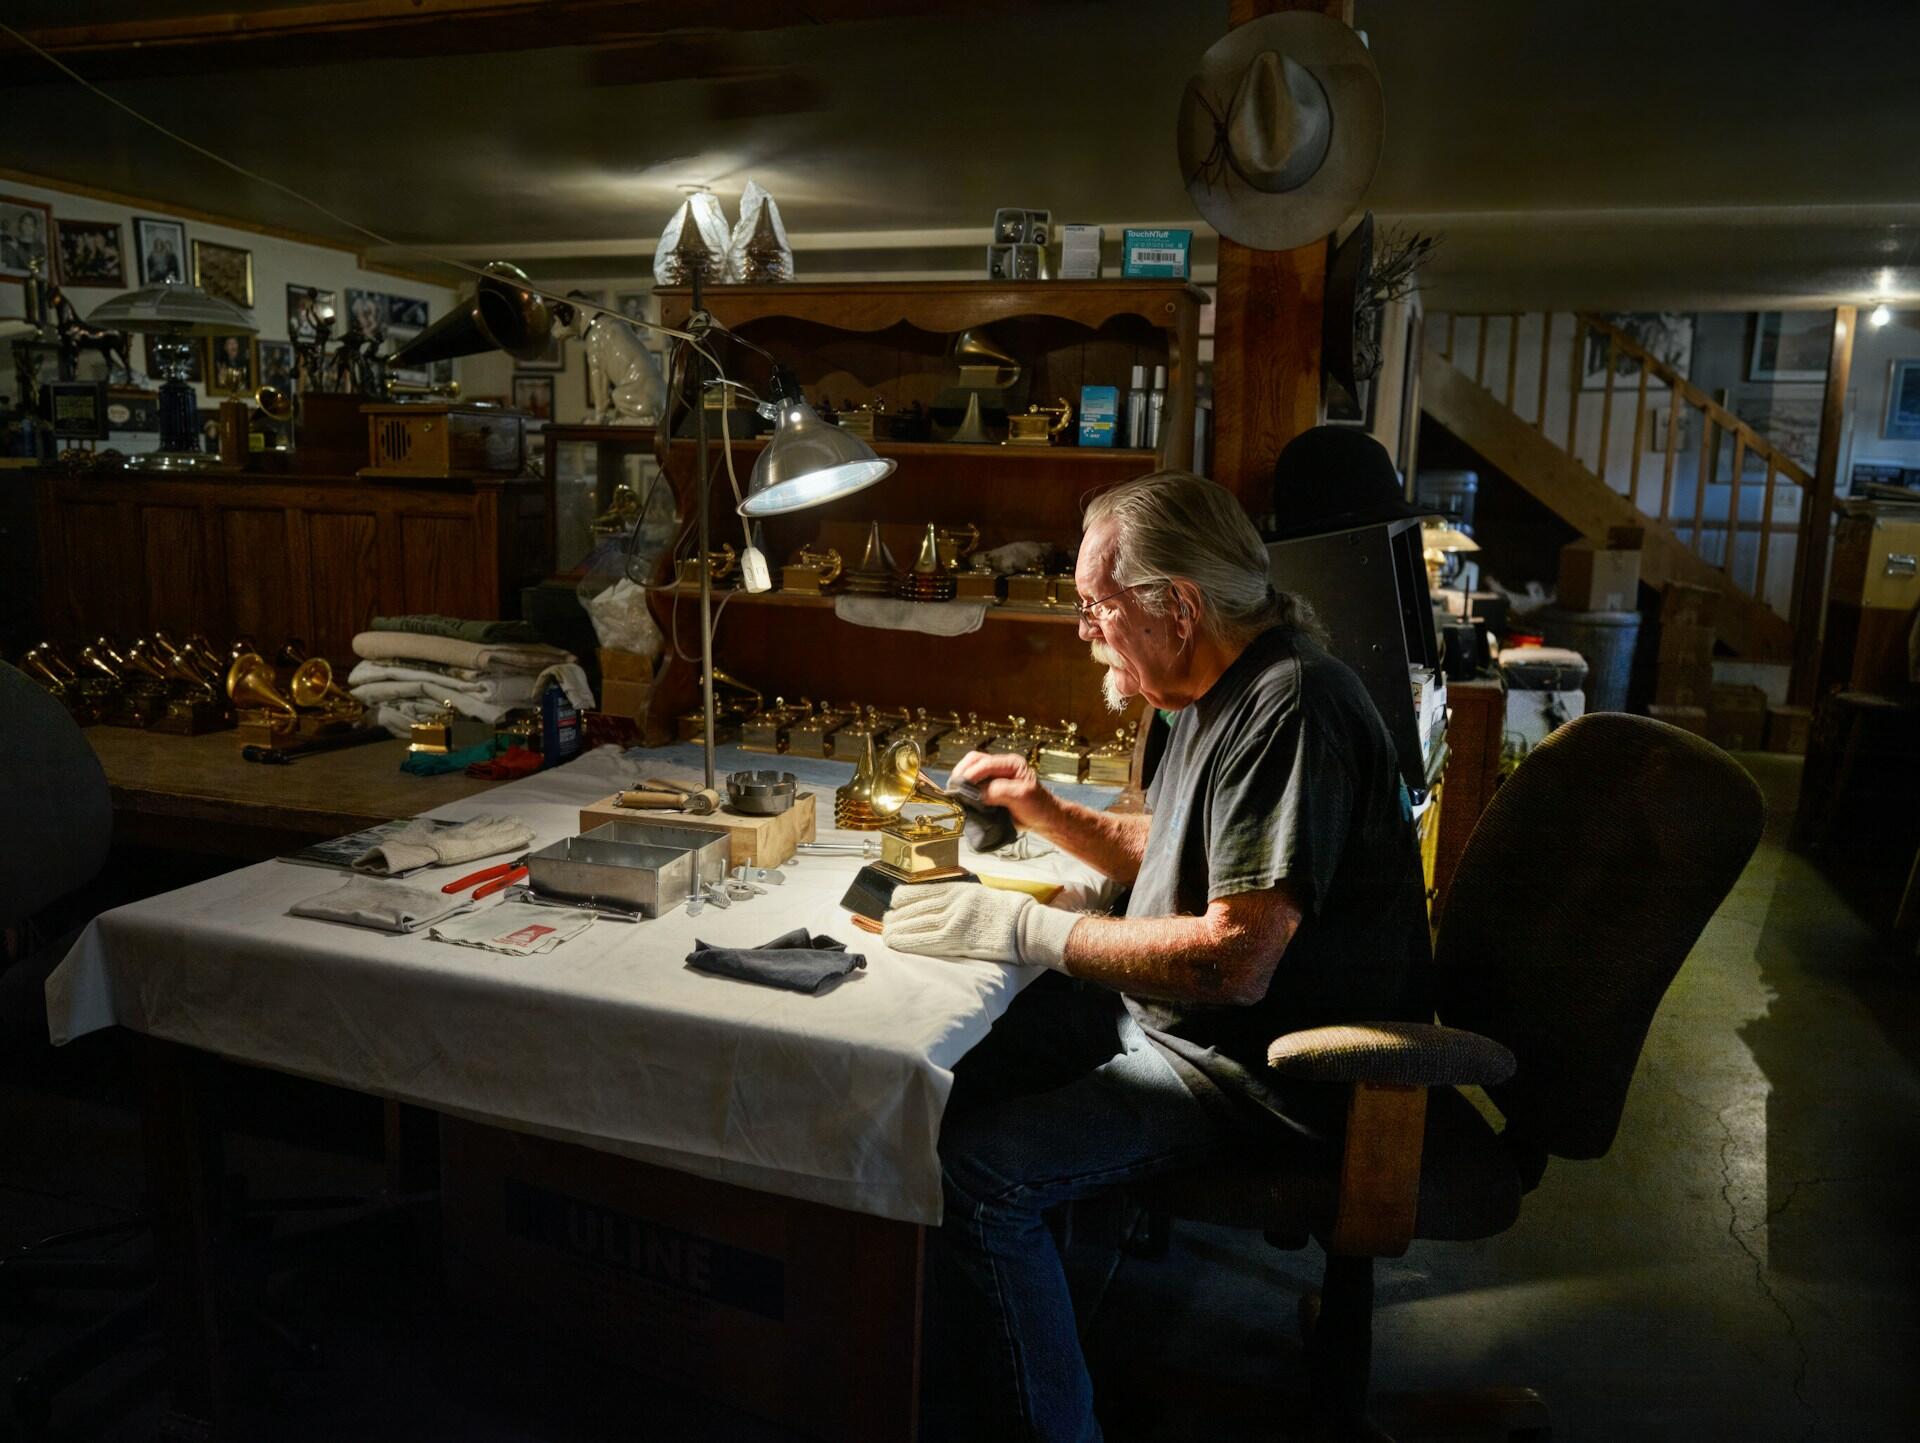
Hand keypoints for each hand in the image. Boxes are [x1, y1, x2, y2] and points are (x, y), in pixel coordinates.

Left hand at [882, 882, 1078, 968]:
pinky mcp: (958, 938)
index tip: (893, 902)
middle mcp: (953, 901)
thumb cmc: (1006, 911)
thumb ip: (957, 896)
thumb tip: (937, 901)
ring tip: (885, 933)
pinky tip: (896, 942)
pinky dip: (908, 941)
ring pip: (916, 922)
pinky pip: (926, 939)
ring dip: (897, 929)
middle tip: (885, 921)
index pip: (921, 890)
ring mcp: (954, 919)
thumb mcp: (979, 894)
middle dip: (896, 915)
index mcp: (958, 889)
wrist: (1025, 926)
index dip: (903, 897)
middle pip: (915, 907)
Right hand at [947, 750, 1058, 834]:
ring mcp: (994, 777)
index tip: (962, 788)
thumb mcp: (1021, 796)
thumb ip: (999, 791)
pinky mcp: (989, 789)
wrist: (1043, 820)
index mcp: (1011, 764)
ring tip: (956, 793)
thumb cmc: (1038, 807)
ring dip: (961, 780)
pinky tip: (961, 798)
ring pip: (970, 770)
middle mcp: (1001, 767)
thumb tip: (978, 793)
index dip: (972, 774)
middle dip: (962, 773)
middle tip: (954, 789)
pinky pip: (972, 784)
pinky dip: (965, 789)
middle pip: (974, 761)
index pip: (986, 763)